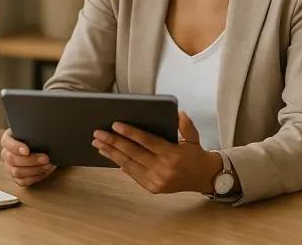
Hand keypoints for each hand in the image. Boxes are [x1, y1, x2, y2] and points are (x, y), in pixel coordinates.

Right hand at [0, 128, 55, 186]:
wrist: (36, 144)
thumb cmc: (32, 135)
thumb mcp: (30, 129)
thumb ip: (33, 128)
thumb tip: (45, 125)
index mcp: (7, 140)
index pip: (6, 143)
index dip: (16, 147)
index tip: (27, 150)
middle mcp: (6, 154)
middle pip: (13, 159)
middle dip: (31, 160)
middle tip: (46, 158)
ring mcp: (10, 167)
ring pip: (17, 173)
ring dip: (35, 170)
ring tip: (48, 165)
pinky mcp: (16, 178)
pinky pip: (23, 182)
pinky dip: (36, 177)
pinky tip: (47, 171)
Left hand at [92, 112, 224, 193]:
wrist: (204, 178)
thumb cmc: (195, 155)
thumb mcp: (194, 138)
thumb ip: (186, 126)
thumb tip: (178, 113)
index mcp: (172, 154)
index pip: (146, 141)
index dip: (130, 133)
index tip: (115, 125)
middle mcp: (162, 169)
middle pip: (133, 153)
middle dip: (113, 142)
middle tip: (98, 133)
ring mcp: (156, 180)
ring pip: (128, 164)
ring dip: (111, 153)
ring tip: (98, 144)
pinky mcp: (152, 188)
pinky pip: (132, 173)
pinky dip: (120, 163)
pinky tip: (110, 155)